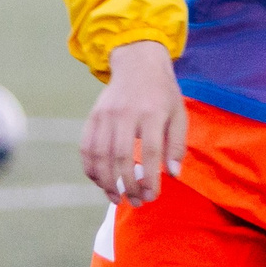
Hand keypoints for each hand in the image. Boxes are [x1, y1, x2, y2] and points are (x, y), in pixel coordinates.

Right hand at [80, 40, 185, 205]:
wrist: (138, 64)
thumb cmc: (163, 94)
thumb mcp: (178, 115)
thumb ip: (176, 144)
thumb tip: (173, 175)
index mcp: (151, 113)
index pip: (150, 152)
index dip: (150, 178)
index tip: (153, 196)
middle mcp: (125, 114)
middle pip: (121, 157)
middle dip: (128, 185)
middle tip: (136, 202)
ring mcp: (105, 115)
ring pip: (100, 155)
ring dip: (106, 182)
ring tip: (116, 198)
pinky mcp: (93, 117)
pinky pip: (86, 147)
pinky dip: (91, 168)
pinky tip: (100, 182)